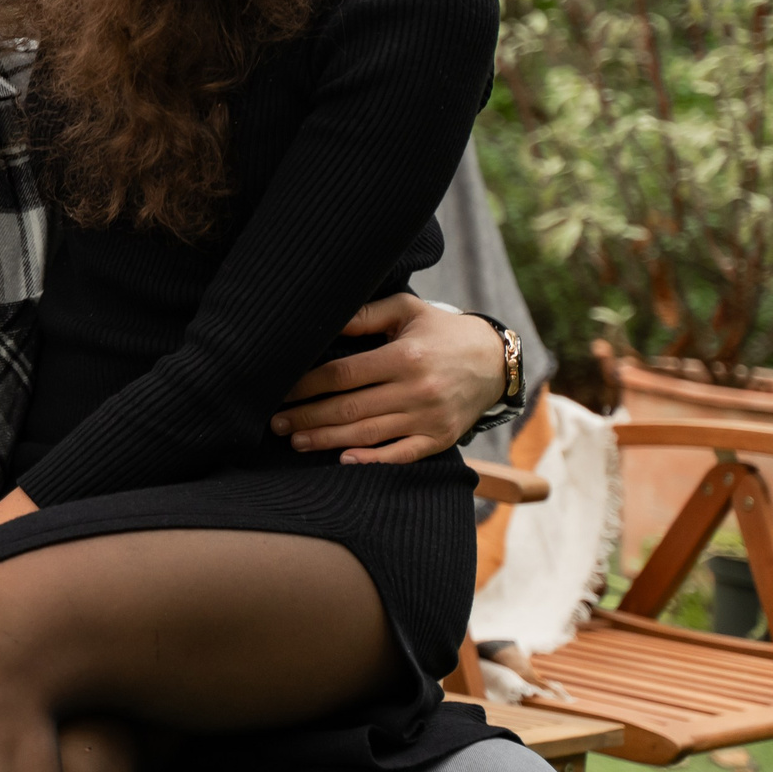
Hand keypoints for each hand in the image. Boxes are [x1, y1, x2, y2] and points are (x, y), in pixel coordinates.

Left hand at [272, 295, 506, 463]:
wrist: (495, 360)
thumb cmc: (442, 332)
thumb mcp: (408, 310)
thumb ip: (366, 316)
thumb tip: (324, 321)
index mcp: (404, 357)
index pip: (343, 374)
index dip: (307, 385)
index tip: (281, 391)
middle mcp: (417, 389)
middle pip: (350, 408)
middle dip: (308, 417)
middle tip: (276, 423)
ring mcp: (429, 418)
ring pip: (369, 433)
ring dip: (328, 440)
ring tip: (296, 441)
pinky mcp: (441, 438)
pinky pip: (402, 455)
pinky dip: (373, 460)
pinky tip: (343, 460)